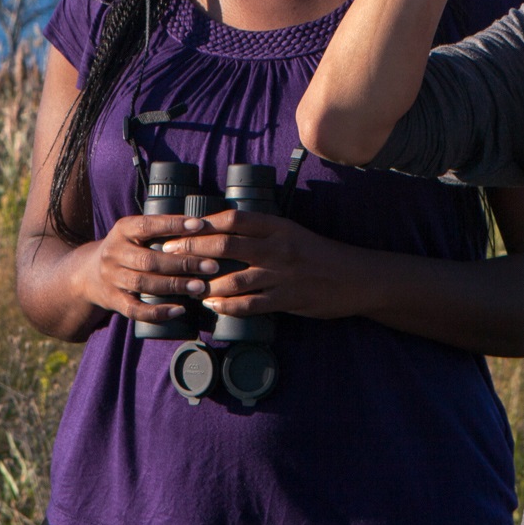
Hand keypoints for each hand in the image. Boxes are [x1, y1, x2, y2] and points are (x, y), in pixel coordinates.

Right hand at [74, 212, 222, 324]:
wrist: (87, 274)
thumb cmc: (126, 249)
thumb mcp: (134, 232)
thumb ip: (160, 229)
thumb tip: (204, 225)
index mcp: (122, 229)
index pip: (148, 225)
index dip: (174, 225)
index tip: (200, 225)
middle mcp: (114, 252)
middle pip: (150, 259)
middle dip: (183, 263)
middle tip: (211, 266)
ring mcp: (112, 278)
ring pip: (144, 283)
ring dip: (174, 285)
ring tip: (200, 286)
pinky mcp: (113, 301)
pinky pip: (135, 310)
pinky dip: (158, 312)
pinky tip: (179, 310)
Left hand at [156, 209, 373, 319]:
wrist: (355, 278)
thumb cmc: (319, 254)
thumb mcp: (292, 233)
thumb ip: (263, 232)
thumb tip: (224, 231)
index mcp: (278, 226)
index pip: (234, 219)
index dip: (204, 223)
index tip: (181, 227)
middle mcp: (278, 247)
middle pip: (226, 245)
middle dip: (192, 250)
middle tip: (168, 254)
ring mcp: (282, 275)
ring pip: (234, 278)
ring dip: (206, 284)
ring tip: (187, 285)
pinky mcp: (287, 299)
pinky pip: (250, 304)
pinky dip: (227, 306)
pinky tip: (213, 306)